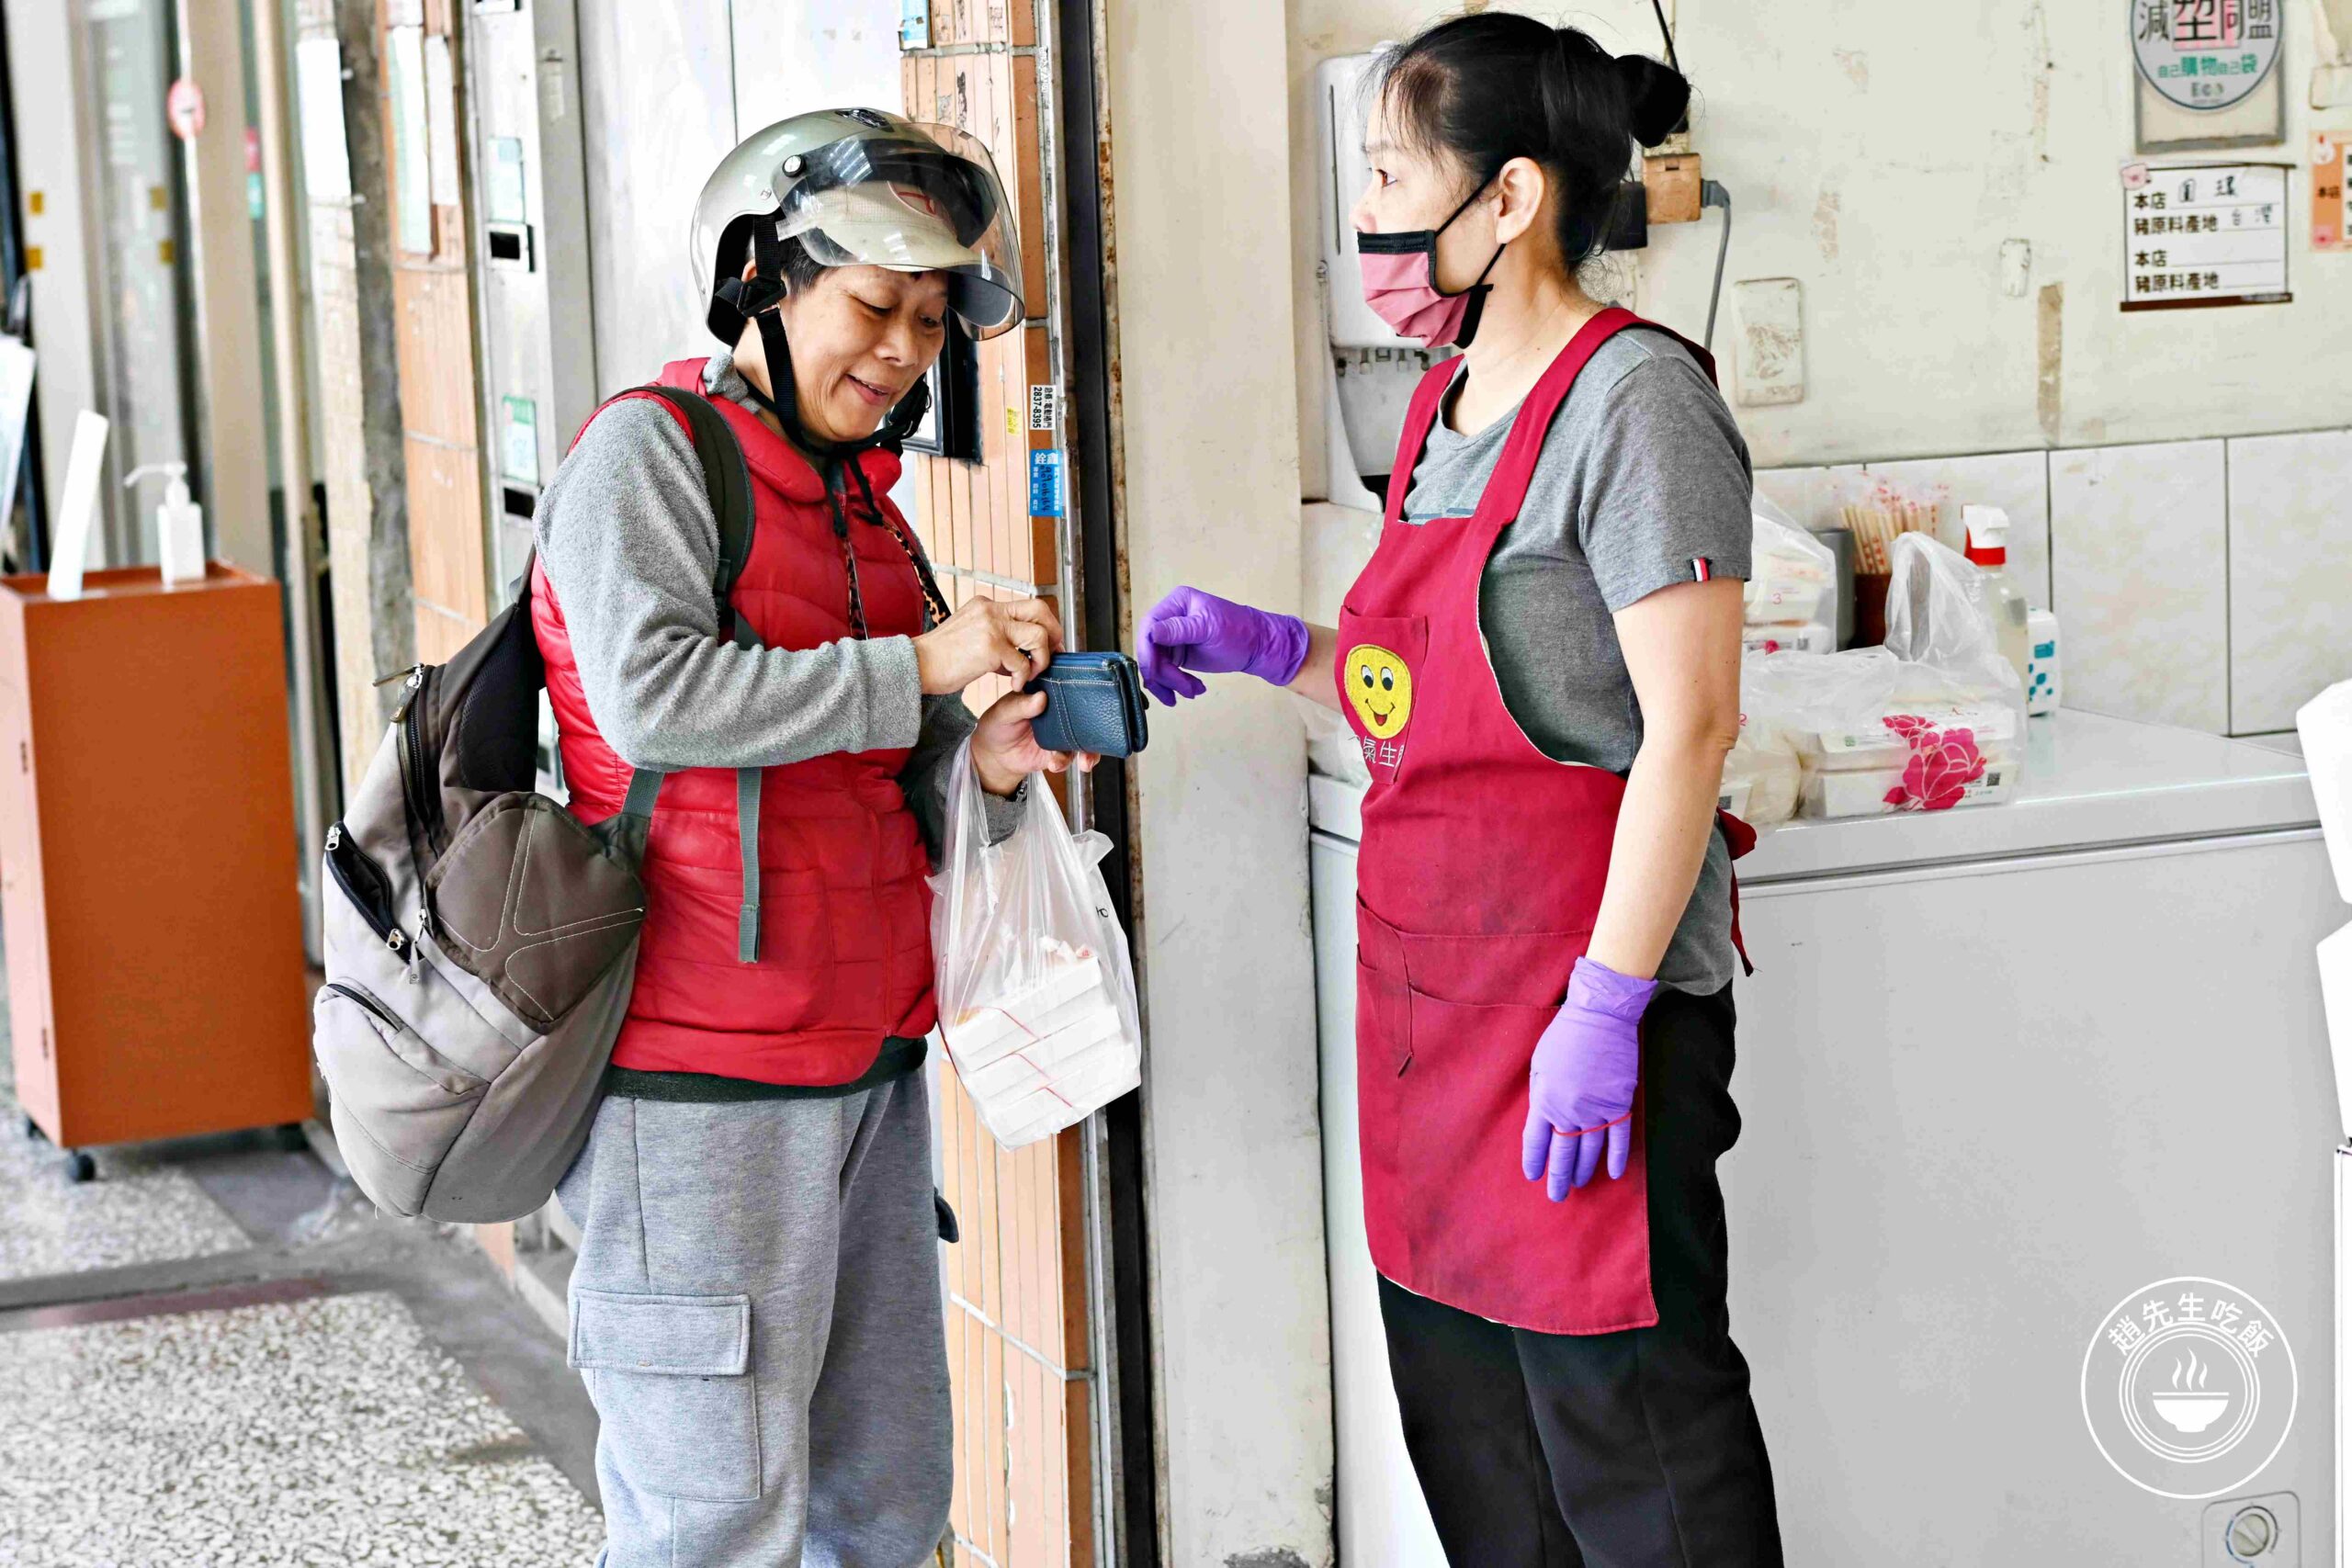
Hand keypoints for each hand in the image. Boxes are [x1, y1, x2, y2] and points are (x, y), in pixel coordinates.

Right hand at [915, 596, 1064, 695]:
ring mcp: (991, 626)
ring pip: (1038, 635)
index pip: (1027, 606)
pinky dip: (1023, 677)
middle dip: (1054, 633)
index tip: (1050, 645)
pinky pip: (1023, 662)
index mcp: (986, 605)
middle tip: (1054, 655)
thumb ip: (996, 638)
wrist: (916, 665)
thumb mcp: (970, 637)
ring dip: (1041, 659)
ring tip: (1028, 675)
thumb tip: (1022, 654)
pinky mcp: (990, 647)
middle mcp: (991, 609)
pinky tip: (1014, 685)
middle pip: (1040, 609)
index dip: (1044, 625)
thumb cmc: (940, 659)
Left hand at [971, 690, 1100, 796]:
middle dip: (1094, 725)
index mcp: (1047, 693)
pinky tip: (1055, 764)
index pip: (1069, 685)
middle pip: (1085, 714)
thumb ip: (1020, 705)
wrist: (994, 755)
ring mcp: (1062, 732)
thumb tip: (1040, 697)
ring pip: (1084, 738)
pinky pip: (1071, 757)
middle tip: (1092, 734)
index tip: (1091, 693)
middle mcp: (1059, 712)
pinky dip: (1067, 762)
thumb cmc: (997, 725)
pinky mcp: (1059, 752)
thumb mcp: (1003, 712)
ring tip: (1083, 761)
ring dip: (1088, 751)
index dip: (1083, 688)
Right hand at [1135, 585, 1308, 705]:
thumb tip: (1151, 633)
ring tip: (1192, 692)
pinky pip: (1167, 673)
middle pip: (1150, 649)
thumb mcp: (1208, 628)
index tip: (1153, 672)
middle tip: (1182, 690)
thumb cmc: (1238, 631)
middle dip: (1163, 673)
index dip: (1147, 651)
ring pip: (1156, 665)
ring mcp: (1172, 639)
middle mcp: (1169, 619)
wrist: (1257, 647)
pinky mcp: (1178, 655)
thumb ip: (1179, 629)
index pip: (1149, 626)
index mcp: (1176, 603)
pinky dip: (1177, 685)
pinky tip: (1195, 689)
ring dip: (1171, 683)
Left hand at [1521, 956, 1656, 1199]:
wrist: (1600, 1016)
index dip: (1534, 1161)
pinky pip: (1618, 1138)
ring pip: (1589, 1150)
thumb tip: (1543, 1120)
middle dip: (1559, 1177)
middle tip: (1557, 1196)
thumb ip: (1540, 1095)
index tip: (1534, 1176)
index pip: (1535, 1141)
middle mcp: (1569, 1110)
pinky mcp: (1620, 1103)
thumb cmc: (1564, 1036)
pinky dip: (1616, 1157)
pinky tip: (1613, 1173)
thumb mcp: (1539, 1065)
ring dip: (1584, 1170)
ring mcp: (1596, 1109)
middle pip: (1562, 1153)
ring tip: (1579, 1185)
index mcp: (1544, 1099)